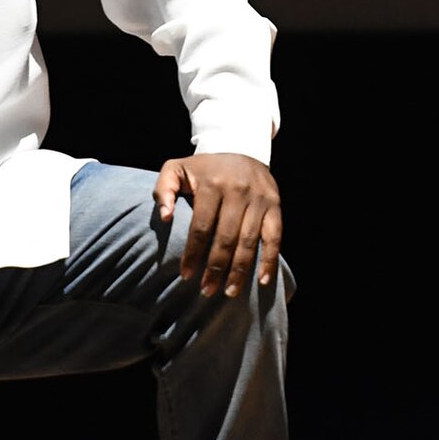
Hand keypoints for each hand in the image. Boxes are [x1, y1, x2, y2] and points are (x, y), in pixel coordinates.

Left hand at [154, 152, 282, 297]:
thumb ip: (163, 190)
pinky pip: (275, 237)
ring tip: (229, 292)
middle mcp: (238, 192)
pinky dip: (270, 260)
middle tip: (206, 291)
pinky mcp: (275, 205)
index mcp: (213, 185)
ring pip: (249, 241)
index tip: (186, 275)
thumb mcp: (176, 168)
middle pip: (226, 238)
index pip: (201, 227)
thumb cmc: (203, 168)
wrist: (240, 148)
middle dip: (215, 268)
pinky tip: (263, 280)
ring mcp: (259, 199)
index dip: (193, 253)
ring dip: (240, 270)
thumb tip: (165, 217)